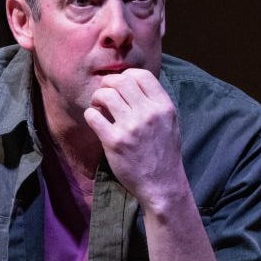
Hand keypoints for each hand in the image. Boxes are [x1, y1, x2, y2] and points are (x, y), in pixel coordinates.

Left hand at [82, 68, 188, 207]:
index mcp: (164, 107)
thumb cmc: (164, 153)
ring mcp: (131, 127)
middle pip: (121, 81)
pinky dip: (90, 114)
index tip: (120, 85)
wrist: (162, 185)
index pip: (142, 75)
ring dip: (97, 98)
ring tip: (99, 107)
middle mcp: (149, 114)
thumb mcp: (170, 122)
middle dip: (108, 83)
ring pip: (105, 95)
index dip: (126, 76)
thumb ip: (154, 103)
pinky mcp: (114, 141)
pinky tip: (95, 121)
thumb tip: (131, 82)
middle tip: (105, 94)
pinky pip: (93, 115)